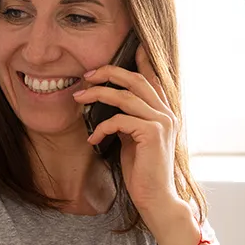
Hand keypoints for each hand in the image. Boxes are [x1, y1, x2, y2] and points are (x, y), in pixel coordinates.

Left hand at [72, 47, 198, 244]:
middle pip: (135, 79)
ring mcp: (161, 122)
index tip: (134, 45)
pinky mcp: (152, 134)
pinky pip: (120, 120)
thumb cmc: (142, 172)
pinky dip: (102, 127)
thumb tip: (111, 108)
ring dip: (98, 95)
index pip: (153, 78)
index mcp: (163, 112)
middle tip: (86, 75)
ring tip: (78, 99)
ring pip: (125, 96)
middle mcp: (166, 113)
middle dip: (108, 72)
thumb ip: (129, 121)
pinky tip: (93, 140)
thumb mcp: (133, 140)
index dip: (143, 60)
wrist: (156, 199)